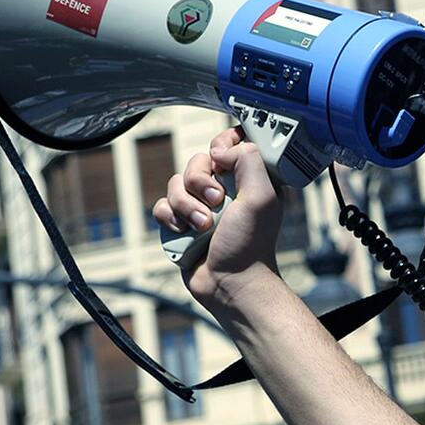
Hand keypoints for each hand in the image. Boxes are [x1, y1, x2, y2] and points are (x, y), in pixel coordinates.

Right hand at [154, 127, 282, 307]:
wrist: (229, 283)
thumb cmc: (249, 244)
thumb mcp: (262, 197)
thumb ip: (248, 160)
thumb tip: (220, 148)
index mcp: (250, 179)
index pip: (232, 141)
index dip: (223, 143)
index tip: (222, 157)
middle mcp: (226, 188)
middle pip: (197, 161)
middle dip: (200, 182)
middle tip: (216, 202)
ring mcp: (201, 205)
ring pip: (176, 183)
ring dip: (186, 205)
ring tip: (203, 227)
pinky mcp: (182, 221)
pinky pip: (162, 205)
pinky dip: (171, 219)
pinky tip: (185, 233)